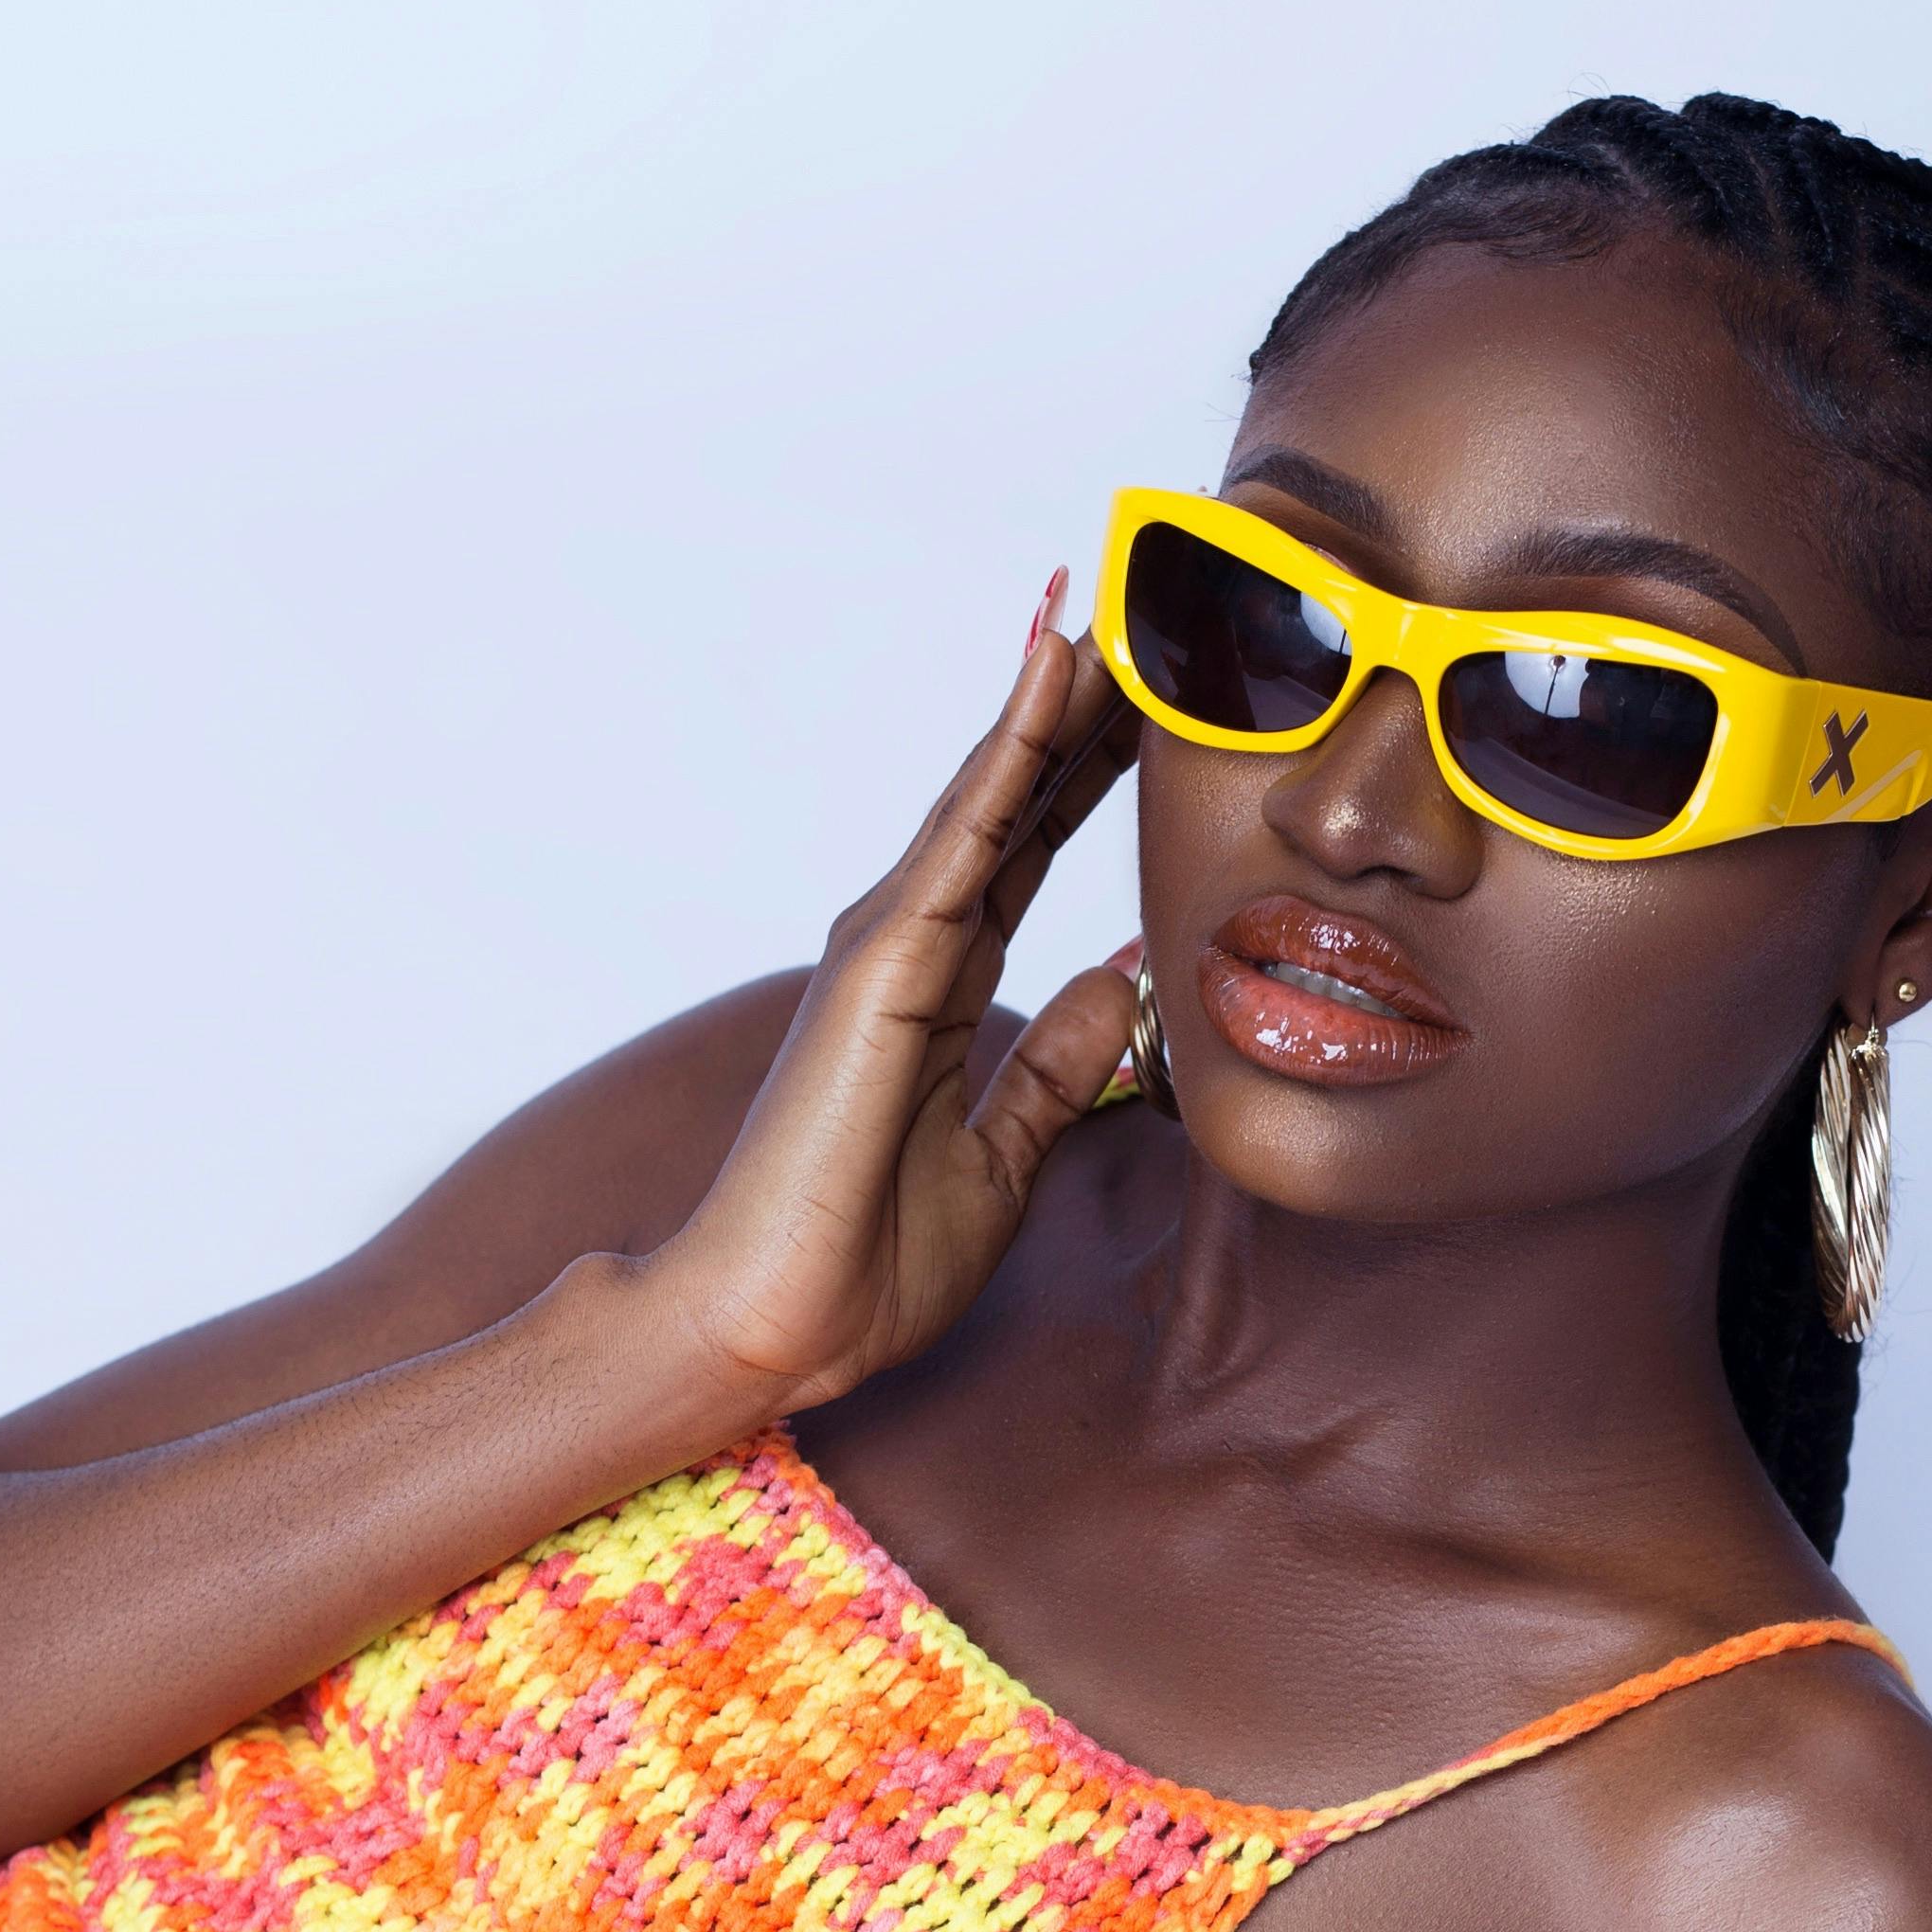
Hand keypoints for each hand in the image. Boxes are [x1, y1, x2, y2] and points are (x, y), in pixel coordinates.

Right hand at [648, 585, 1143, 1417]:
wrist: (781, 1327)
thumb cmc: (870, 1264)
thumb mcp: (1005, 1161)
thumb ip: (1059, 1070)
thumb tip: (1125, 981)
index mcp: (941, 994)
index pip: (1031, 854)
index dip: (1088, 776)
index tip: (1151, 703)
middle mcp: (912, 948)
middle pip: (1015, 802)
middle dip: (1078, 714)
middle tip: (1146, 618)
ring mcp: (891, 945)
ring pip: (989, 793)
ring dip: (1050, 698)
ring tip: (1109, 604)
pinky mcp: (882, 962)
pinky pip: (964, 833)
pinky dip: (1011, 747)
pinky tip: (1052, 671)